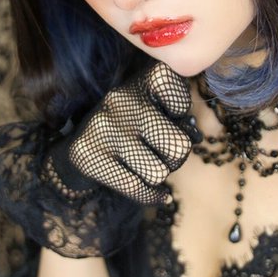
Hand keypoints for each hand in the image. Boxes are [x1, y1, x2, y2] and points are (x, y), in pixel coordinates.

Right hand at [49, 63, 195, 204]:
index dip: (180, 116)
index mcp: (142, 81)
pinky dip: (152, 195)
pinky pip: (137, 189)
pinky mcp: (90, 157)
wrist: (83, 142)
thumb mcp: (156, 108)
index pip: (181, 104)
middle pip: (178, 146)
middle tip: (162, 153)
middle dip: (176, 156)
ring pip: (158, 172)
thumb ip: (180, 118)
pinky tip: (156, 193)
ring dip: (158, 174)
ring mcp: (104, 129)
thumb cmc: (132, 124)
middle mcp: (121, 99)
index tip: (167, 116)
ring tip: (146, 165)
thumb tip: (194, 138)